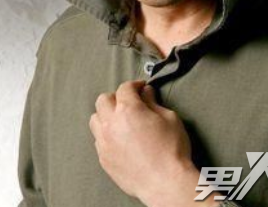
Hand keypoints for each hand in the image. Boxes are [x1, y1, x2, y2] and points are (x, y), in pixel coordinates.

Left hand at [90, 80, 217, 206]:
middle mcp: (111, 123)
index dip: (135, 84)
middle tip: (130, 101)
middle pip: (103, 100)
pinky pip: (98, 139)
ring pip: (95, 119)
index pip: (125, 88)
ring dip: (106, 114)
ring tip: (120, 119)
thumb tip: (146, 93)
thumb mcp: (169, 118)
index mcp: (128, 109)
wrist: (165, 182)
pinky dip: (106, 133)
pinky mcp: (104, 159)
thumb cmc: (171, 148)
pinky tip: (119, 138)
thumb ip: (153, 102)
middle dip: (116, 97)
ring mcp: (104, 142)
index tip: (142, 87)